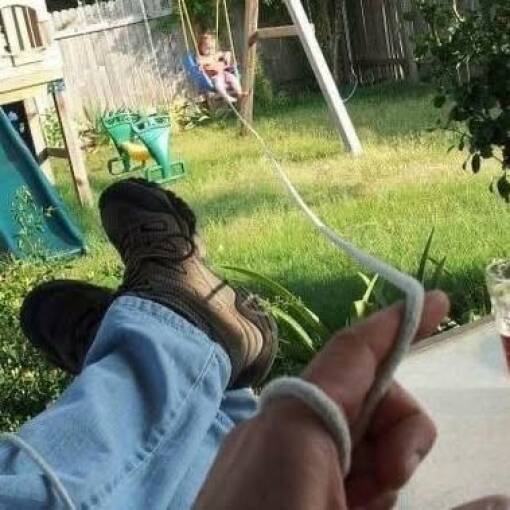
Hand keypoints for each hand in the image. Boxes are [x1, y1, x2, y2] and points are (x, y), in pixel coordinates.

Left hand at [194, 291, 448, 509]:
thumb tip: (502, 499)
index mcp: (295, 425)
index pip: (354, 352)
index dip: (397, 324)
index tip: (433, 302)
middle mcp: (276, 424)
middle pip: (359, 395)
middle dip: (398, 431)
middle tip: (398, 484)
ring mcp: (262, 449)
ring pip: (344, 429)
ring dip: (376, 462)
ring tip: (373, 507)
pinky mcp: (257, 474)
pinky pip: (319, 453)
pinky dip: (350, 476)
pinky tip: (354, 507)